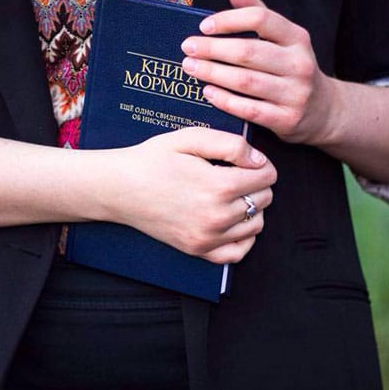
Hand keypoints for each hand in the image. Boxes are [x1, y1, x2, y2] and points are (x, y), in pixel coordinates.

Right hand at [104, 127, 276, 263]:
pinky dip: (244, 236)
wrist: (120, 188)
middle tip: (235, 173)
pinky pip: (239, 252)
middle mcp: (218, 216)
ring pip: (257, 223)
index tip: (244, 159)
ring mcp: (208, 237)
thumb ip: (231, 144)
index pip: (268, 176)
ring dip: (252, 207)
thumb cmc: (152, 159)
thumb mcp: (190, 138)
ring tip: (231, 194)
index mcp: (219, 185)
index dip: (260, 163)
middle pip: (265, 199)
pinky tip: (233, 220)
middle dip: (257, 183)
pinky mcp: (199, 250)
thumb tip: (259, 161)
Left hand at [180, 0, 338, 145]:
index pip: (261, 19)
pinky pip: (250, 110)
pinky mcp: (287, 119)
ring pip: (246, 81)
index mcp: (297, 37)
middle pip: (249, 52)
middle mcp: (299, 63)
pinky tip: (207, 92)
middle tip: (187, 48)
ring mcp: (295, 93)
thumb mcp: (280, 36)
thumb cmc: (291, 66)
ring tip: (190, 68)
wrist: (322, 110)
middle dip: (213, 49)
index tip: (203, 26)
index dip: (229, 20)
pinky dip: (225, 100)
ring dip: (213, 73)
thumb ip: (253, 8)